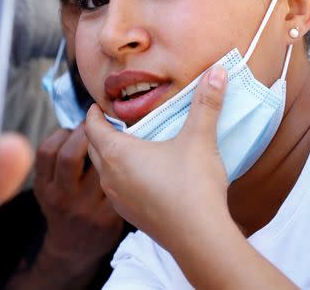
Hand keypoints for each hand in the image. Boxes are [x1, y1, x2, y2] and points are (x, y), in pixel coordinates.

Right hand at [30, 126, 123, 283]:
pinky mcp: (107, 217)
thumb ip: (55, 161)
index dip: (62, 132)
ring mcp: (84, 208)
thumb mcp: (48, 187)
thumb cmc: (63, 207)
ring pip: (98, 167)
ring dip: (107, 148)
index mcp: (44, 187)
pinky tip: (123, 162)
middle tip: (96, 127)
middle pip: (70, 155)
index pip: (47, 150)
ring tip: (111, 141)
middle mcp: (61, 197)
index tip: (73, 128)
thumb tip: (81, 121)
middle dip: (85, 133)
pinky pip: (117, 182)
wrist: (74, 249)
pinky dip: (121, 168)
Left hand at [86, 66, 296, 288]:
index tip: (99, 104)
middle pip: (93, 148)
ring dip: (110, 156)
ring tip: (128, 145)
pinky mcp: (130, 216)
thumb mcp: (199, 139)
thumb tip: (218, 70)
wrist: (199, 239)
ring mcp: (118, 200)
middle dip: (100, 133)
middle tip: (113, 120)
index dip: (94, 113)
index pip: (92, 126)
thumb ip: (206, 103)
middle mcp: (110, 177)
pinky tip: (143, 175)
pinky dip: (122, 176)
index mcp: (117, 154)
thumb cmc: (193, 186)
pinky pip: (116, 189)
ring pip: (104, 171)